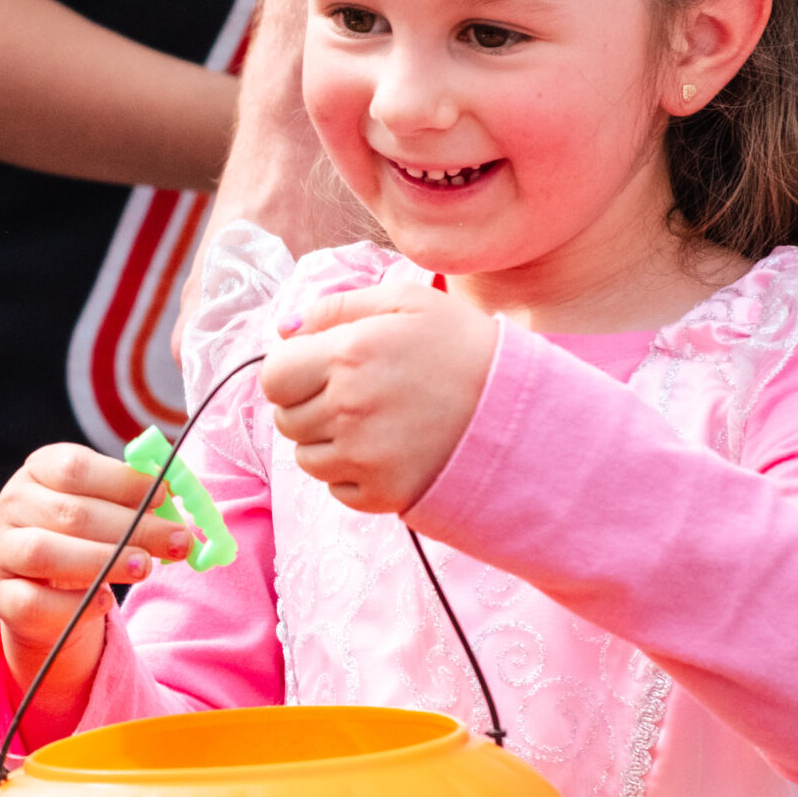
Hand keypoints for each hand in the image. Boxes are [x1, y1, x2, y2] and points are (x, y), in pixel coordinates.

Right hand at [0, 444, 193, 719]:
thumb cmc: (85, 537)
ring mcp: (2, 551)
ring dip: (103, 560)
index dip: (123, 481)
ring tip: (146, 567)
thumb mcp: (106, 509)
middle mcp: (12, 504)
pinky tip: (105, 601)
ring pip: (45, 553)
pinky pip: (33, 602)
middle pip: (70, 513)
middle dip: (132, 528)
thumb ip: (135, 500)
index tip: (165, 498)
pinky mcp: (2, 597)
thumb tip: (175, 495)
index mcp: (39, 470)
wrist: (45, 591)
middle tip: (178, 541)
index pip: (75, 467)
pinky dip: (73, 604)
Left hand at [260, 277, 497, 514]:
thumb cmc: (464, 348)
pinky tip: (391, 450)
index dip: (290, 372)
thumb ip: (337, 307)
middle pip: (287, 420)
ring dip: (329, 442)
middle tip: (355, 394)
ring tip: (377, 422)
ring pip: (307, 457)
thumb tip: (284, 329)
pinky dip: (354, 473)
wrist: (523, 412)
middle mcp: (348, 409)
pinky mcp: (382, 494)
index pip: (274, 377)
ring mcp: (364, 457)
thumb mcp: (407, 302)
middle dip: (309, 406)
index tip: (317, 369)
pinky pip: (338, 488)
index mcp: (349, 354)